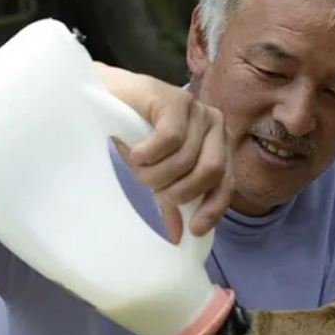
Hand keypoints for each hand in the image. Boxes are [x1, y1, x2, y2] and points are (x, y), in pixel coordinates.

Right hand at [95, 63, 232, 241]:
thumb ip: (172, 200)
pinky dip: (150, 153)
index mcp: (217, 144)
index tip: (194, 230)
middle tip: (155, 191)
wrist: (108, 98)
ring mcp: (196, 109)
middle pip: (211, 171)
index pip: (226, 183)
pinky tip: (135, 152)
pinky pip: (171, 138)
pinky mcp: (174, 99)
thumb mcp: (158, 174)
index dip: (213, 208)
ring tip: (138, 167)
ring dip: (156, 173)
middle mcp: (214, 124)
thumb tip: (179, 236)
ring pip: (186, 158)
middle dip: (180, 190)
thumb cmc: (136, 135)